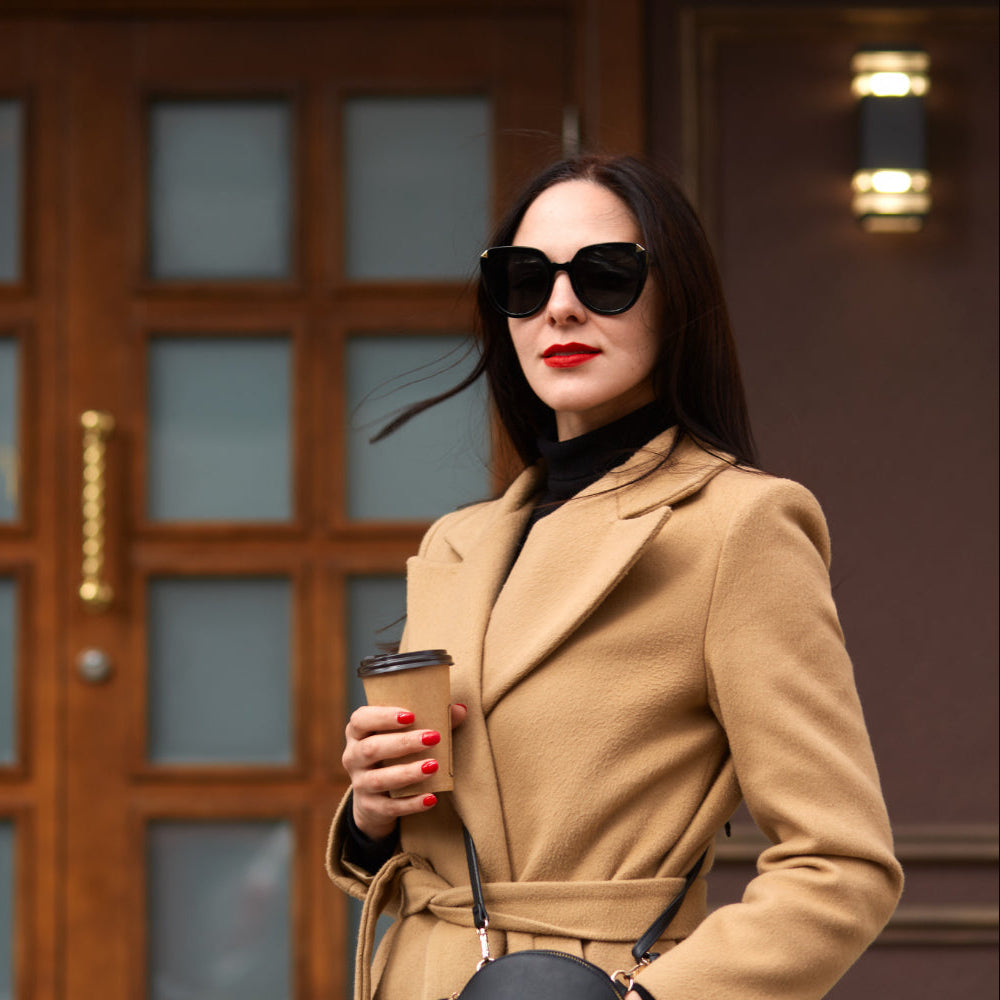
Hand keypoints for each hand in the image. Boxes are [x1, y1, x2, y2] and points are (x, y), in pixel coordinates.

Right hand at [343, 703, 467, 839]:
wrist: (377, 797)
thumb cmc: (395, 754)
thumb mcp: (405, 735)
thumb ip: (431, 720)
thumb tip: (461, 710)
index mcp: (358, 732)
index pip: (360, 720)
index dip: (383, 716)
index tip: (411, 715)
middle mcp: (353, 757)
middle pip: (371, 748)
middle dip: (403, 743)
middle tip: (433, 738)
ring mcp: (360, 784)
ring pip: (379, 779)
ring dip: (408, 772)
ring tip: (434, 766)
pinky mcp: (371, 807)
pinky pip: (390, 807)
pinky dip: (411, 803)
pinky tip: (431, 798)